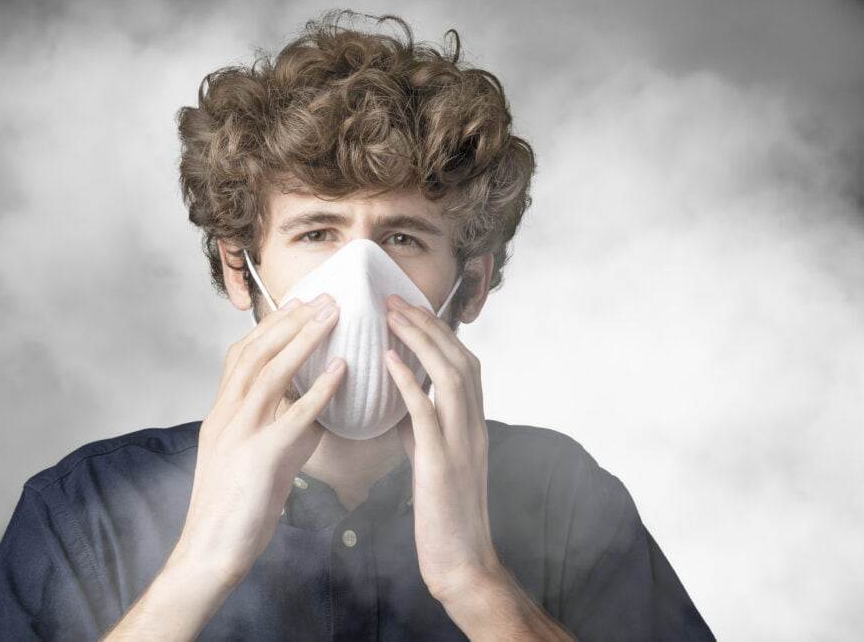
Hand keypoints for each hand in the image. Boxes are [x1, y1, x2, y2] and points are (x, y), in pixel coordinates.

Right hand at [175, 294, 345, 584]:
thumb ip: (280, 430)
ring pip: (269, 373)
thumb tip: (314, 411)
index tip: (298, 305)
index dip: (270, 327)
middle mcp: (225, 416)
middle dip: (290, 321)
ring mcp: (238, 435)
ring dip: (303, 340)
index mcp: (220, 414)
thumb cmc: (235, 510)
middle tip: (324, 297)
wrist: (209, 555)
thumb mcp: (254, 459)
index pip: (240, 355)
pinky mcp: (259, 459)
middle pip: (255, 353)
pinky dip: (319, 389)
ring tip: (333, 316)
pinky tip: (342, 370)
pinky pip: (292, 416)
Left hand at [383, 293, 500, 602]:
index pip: (464, 364)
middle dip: (428, 325)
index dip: (439, 332)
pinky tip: (389, 360)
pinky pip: (428, 413)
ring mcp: (463, 444)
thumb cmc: (445, 515)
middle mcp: (474, 427)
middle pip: (461, 359)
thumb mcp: (435, 461)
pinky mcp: (444, 465)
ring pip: (451, 376)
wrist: (463, 564)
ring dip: (420, 341)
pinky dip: (409, 382)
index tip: (409, 309)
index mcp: (473, 425)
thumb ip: (423, 428)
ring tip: (391, 316)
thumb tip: (403, 400)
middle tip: (395, 299)